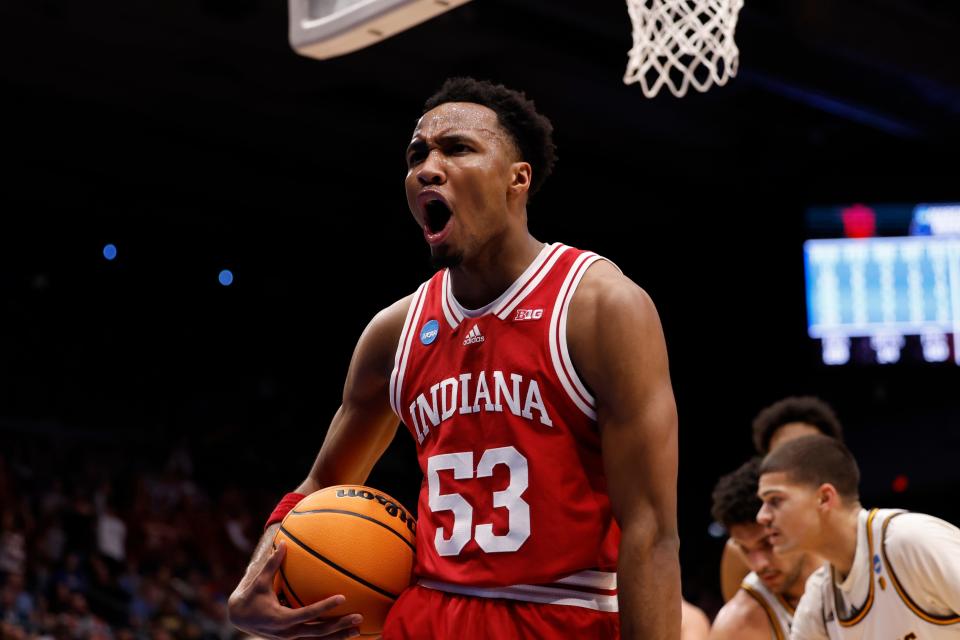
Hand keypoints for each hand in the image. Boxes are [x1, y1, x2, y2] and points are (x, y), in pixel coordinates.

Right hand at [228, 541, 362, 638]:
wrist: (239, 617)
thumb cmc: (250, 596)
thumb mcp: (259, 582)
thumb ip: (272, 564)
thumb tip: (284, 543)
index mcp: (280, 619)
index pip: (307, 613)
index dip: (325, 607)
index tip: (342, 598)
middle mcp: (288, 633)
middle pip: (318, 631)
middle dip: (339, 625)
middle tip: (358, 617)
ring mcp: (291, 638)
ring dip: (338, 636)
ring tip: (358, 630)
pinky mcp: (294, 639)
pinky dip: (330, 638)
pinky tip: (345, 633)